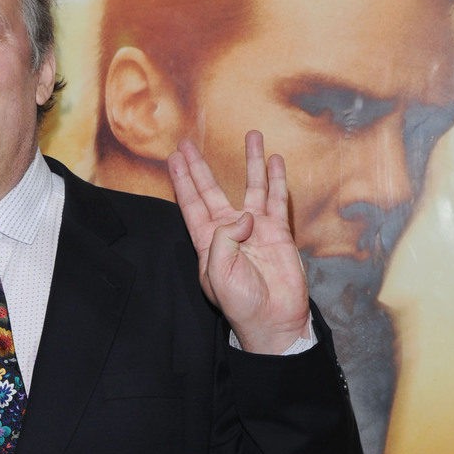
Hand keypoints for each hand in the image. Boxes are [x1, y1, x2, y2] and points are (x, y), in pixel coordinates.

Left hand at [168, 130, 309, 354]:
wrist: (274, 319)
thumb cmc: (242, 303)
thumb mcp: (219, 274)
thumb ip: (224, 240)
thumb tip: (245, 214)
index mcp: (208, 242)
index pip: (191, 203)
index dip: (183, 180)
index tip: (174, 157)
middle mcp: (229, 230)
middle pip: (212, 189)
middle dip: (201, 166)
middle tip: (189, 142)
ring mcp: (255, 229)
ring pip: (251, 186)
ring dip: (251, 161)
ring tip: (252, 134)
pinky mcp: (278, 232)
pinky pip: (277, 199)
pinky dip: (277, 179)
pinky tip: (276, 160)